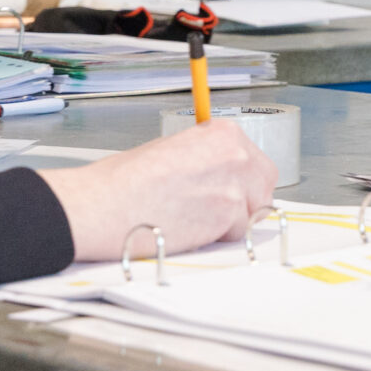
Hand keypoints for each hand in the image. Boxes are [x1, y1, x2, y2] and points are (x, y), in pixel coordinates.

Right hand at [40, 120, 286, 261]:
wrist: (106, 204)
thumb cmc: (126, 180)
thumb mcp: (174, 150)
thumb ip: (207, 159)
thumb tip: (221, 176)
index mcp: (223, 133)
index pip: (254, 161)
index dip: (241, 180)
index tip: (226, 189)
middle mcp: (237, 155)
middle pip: (264, 185)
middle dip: (246, 200)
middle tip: (217, 211)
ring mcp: (236, 186)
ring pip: (251, 212)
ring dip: (230, 221)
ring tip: (194, 218)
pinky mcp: (228, 216)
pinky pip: (236, 233)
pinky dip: (217, 237)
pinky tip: (190, 229)